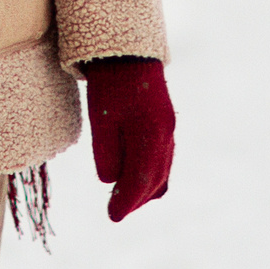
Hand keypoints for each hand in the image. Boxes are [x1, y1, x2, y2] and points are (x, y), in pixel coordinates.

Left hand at [82, 56, 173, 220]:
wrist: (129, 51)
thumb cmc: (110, 83)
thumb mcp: (101, 118)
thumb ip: (107, 153)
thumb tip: (111, 181)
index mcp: (151, 133)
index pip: (141, 179)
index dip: (127, 201)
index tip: (112, 217)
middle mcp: (166, 135)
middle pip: (155, 180)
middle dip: (135, 199)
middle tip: (114, 212)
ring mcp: (169, 130)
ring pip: (162, 172)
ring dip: (144, 189)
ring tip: (122, 198)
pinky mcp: (166, 125)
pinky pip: (163, 160)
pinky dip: (150, 174)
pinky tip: (133, 177)